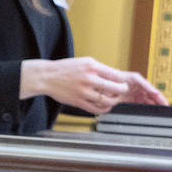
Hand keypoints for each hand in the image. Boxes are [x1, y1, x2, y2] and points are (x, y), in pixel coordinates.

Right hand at [34, 57, 168, 113]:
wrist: (47, 76)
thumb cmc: (66, 68)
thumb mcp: (84, 62)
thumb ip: (100, 68)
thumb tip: (116, 73)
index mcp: (92, 66)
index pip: (115, 75)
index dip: (122, 80)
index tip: (124, 82)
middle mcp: (88, 79)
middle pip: (114, 88)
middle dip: (122, 91)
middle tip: (123, 91)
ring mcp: (83, 91)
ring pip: (107, 100)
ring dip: (114, 101)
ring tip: (114, 99)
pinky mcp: (78, 102)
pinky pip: (96, 109)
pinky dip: (104, 109)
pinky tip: (105, 107)